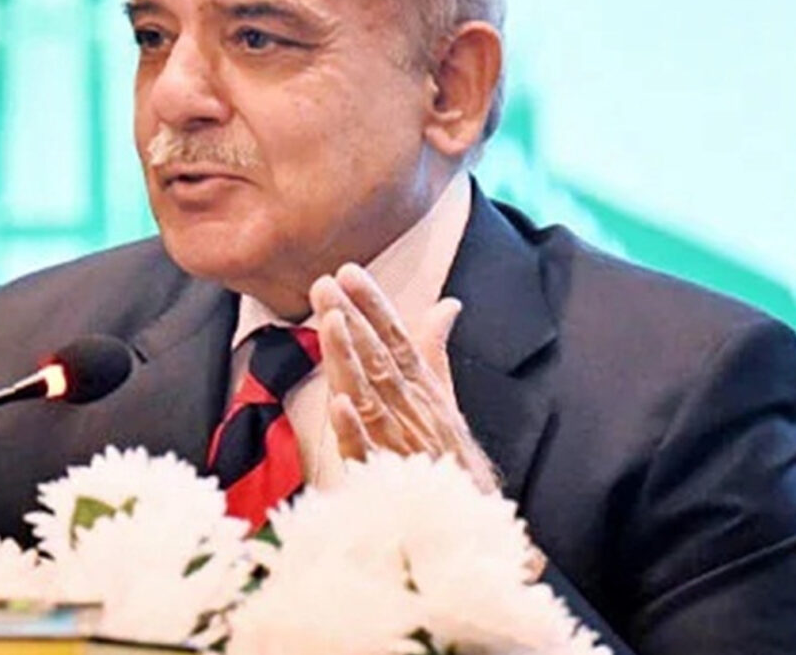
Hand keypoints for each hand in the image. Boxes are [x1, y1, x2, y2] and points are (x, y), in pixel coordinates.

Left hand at [310, 263, 499, 493]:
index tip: (349, 272)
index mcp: (424, 391)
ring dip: (351, 360)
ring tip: (332, 323)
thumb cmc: (451, 459)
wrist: (469, 524)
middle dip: (353, 319)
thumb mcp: (447, 400)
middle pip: (379, 359)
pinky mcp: (387, 479)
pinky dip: (355, 429)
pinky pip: (368, 452)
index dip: (374, 306)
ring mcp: (399, 443)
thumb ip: (436, 352)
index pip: (397, 340)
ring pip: (370, 396)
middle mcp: (413, 411)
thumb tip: (446, 305)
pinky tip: (338, 404)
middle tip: (326, 283)